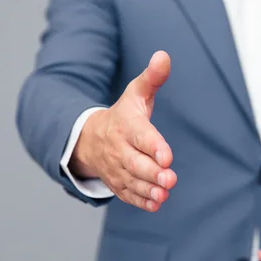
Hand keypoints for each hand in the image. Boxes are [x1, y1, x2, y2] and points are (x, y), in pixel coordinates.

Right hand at [70, 51, 176, 211]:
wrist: (90, 138)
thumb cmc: (123, 115)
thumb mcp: (135, 94)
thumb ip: (152, 78)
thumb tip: (164, 55)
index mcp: (126, 126)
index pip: (141, 137)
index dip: (154, 146)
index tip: (167, 155)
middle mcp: (119, 149)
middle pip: (135, 163)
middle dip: (152, 172)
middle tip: (170, 179)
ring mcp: (117, 168)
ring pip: (132, 181)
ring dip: (148, 189)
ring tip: (164, 194)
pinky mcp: (118, 183)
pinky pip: (127, 194)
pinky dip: (140, 201)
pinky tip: (155, 204)